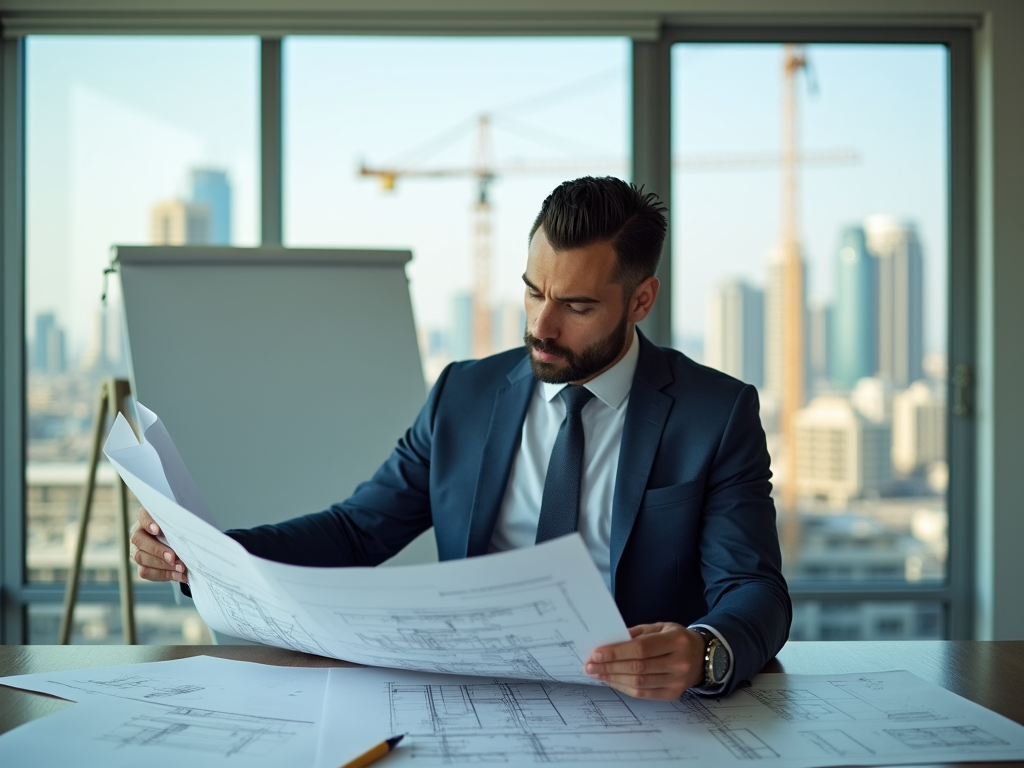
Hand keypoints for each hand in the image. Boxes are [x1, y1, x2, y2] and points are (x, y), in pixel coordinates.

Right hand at [129, 507, 188, 582]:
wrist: (180, 544)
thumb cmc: (182, 530)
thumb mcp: (181, 525)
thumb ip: (182, 525)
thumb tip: (193, 531)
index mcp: (148, 517)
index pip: (143, 515)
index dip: (148, 522)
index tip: (157, 530)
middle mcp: (139, 532)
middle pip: (139, 539)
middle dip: (157, 550)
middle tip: (173, 557)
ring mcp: (136, 549)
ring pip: (140, 558)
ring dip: (162, 565)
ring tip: (181, 568)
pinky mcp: (141, 564)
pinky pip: (145, 572)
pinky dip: (163, 575)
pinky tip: (178, 575)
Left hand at [584, 622, 704, 699]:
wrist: (701, 656)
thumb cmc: (676, 638)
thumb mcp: (660, 627)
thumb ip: (636, 633)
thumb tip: (609, 642)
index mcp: (676, 640)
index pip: (641, 648)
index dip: (617, 652)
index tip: (596, 653)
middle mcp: (679, 663)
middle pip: (638, 667)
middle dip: (609, 667)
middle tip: (590, 665)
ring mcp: (677, 682)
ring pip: (639, 683)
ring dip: (613, 679)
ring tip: (597, 673)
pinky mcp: (673, 694)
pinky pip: (643, 694)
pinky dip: (624, 687)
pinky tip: (612, 680)